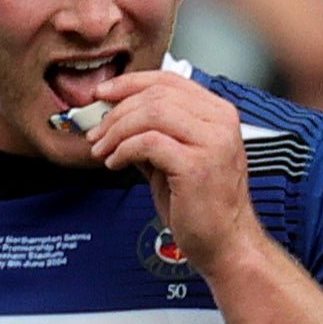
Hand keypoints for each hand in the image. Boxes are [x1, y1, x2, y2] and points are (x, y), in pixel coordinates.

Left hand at [77, 66, 266, 271]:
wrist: (225, 242)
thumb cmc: (202, 205)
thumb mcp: (176, 157)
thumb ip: (153, 132)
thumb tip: (113, 115)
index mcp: (219, 115)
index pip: (169, 81)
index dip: (129, 83)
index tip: (102, 95)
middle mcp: (221, 123)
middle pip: (156, 94)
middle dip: (117, 111)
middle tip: (96, 132)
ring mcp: (213, 143)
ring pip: (151, 113)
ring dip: (116, 130)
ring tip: (103, 150)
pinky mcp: (198, 165)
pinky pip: (148, 143)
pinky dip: (123, 150)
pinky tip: (116, 163)